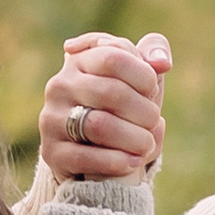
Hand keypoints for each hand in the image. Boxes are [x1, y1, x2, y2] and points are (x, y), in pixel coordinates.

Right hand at [40, 33, 170, 181]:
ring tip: (147, 144)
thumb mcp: (138, 75)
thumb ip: (153, 53)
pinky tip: (133, 161)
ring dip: (135, 138)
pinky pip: (86, 157)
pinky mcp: (51, 152)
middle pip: (111, 93)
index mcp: (79, 60)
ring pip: (100, 126)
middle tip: (153, 121)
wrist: (94, 151)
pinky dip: (118, 161)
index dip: (144, 76)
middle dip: (144, 111)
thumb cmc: (123, 106)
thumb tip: (162, 63)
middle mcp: (60, 85)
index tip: (151, 90)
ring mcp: (51, 118)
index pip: (114, 58)